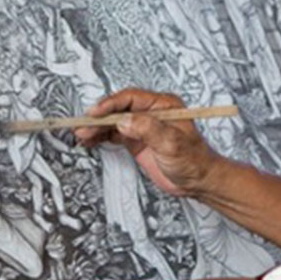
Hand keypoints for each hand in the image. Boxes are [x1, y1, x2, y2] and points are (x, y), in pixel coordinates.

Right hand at [74, 88, 223, 196]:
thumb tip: (125, 121)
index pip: (130, 98)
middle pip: (118, 109)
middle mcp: (151, 113)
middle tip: (83, 125)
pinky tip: (90, 140)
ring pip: (114, 122)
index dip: (111, 104)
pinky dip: (102, 137)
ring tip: (81, 134)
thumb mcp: (172, 143)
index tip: (96, 112)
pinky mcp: (138, 141)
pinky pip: (115, 135)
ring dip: (97, 128)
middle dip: (99, 117)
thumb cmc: (195, 160)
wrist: (199, 181)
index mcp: (163, 105)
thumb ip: (148, 129)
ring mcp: (143, 127)